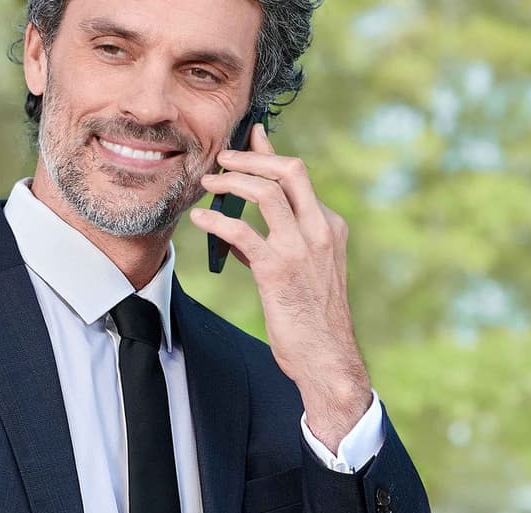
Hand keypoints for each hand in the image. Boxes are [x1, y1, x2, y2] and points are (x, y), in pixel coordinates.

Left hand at [188, 123, 371, 446]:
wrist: (326, 357)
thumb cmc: (309, 318)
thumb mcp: (299, 271)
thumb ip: (273, 243)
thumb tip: (236, 226)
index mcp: (330, 226)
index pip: (299, 176)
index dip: (270, 154)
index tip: (250, 137)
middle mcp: (322, 230)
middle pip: (291, 170)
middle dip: (252, 157)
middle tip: (222, 158)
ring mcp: (303, 248)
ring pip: (267, 193)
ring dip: (231, 181)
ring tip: (207, 183)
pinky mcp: (279, 270)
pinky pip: (243, 232)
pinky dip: (217, 220)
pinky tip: (200, 219)